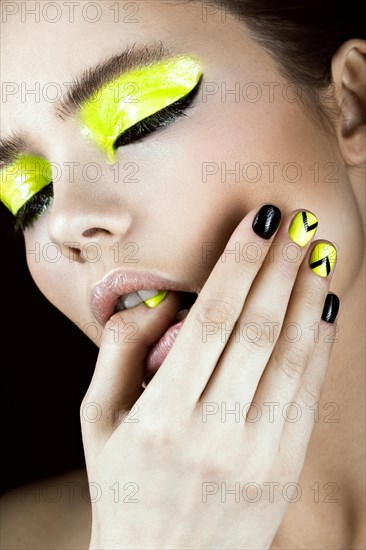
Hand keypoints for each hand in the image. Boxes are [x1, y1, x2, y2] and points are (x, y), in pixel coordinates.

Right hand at [81, 204, 337, 548]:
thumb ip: (118, 350)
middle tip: (298, 222)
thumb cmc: (125, 483)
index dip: (239, 264)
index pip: (210, 319)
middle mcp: (213, 431)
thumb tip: (160, 298)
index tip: (259, 222)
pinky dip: (321, 345)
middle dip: (281, 267)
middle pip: (258, 329)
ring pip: (292, 356)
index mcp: (161, 415)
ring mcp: (256, 452)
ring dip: (307, 297)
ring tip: (317, 254)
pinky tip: (324, 308)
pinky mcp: (283, 467)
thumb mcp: (97, 419)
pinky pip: (308, 394)